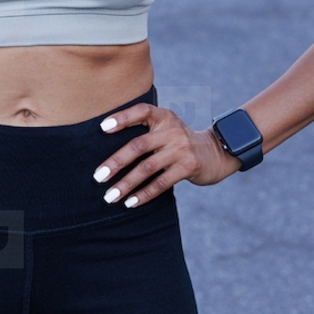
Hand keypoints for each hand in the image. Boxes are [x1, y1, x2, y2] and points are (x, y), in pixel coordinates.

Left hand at [93, 103, 238, 205]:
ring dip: (126, 184)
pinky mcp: (188, 166)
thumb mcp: (166, 129)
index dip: (122, 118)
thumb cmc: (178, 143)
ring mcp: (181, 149)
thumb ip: (145, 132)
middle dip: (116, 162)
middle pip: (138, 145)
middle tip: (98, 177)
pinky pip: (161, 183)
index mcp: (163, 117)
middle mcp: (172, 130)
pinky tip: (131, 202)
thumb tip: (108, 152)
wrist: (215, 152)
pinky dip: (144, 194)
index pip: (141, 111)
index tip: (102, 128)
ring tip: (110, 196)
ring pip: (147, 168)